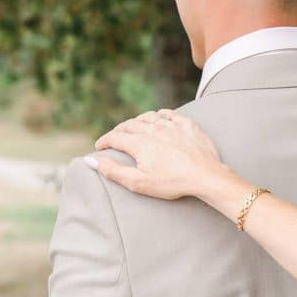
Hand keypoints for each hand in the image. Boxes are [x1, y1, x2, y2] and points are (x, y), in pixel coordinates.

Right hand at [89, 110, 221, 198]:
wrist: (206, 176)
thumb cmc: (172, 183)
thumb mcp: (139, 183)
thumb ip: (113, 171)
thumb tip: (91, 160)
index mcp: (139, 143)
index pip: (115, 137)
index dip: (104, 141)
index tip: (99, 147)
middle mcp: (153, 129)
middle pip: (129, 125)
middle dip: (118, 131)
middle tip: (114, 138)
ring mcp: (171, 125)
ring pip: (148, 117)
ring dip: (137, 121)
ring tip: (133, 127)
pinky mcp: (187, 125)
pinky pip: (169, 114)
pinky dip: (159, 115)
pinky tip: (158, 118)